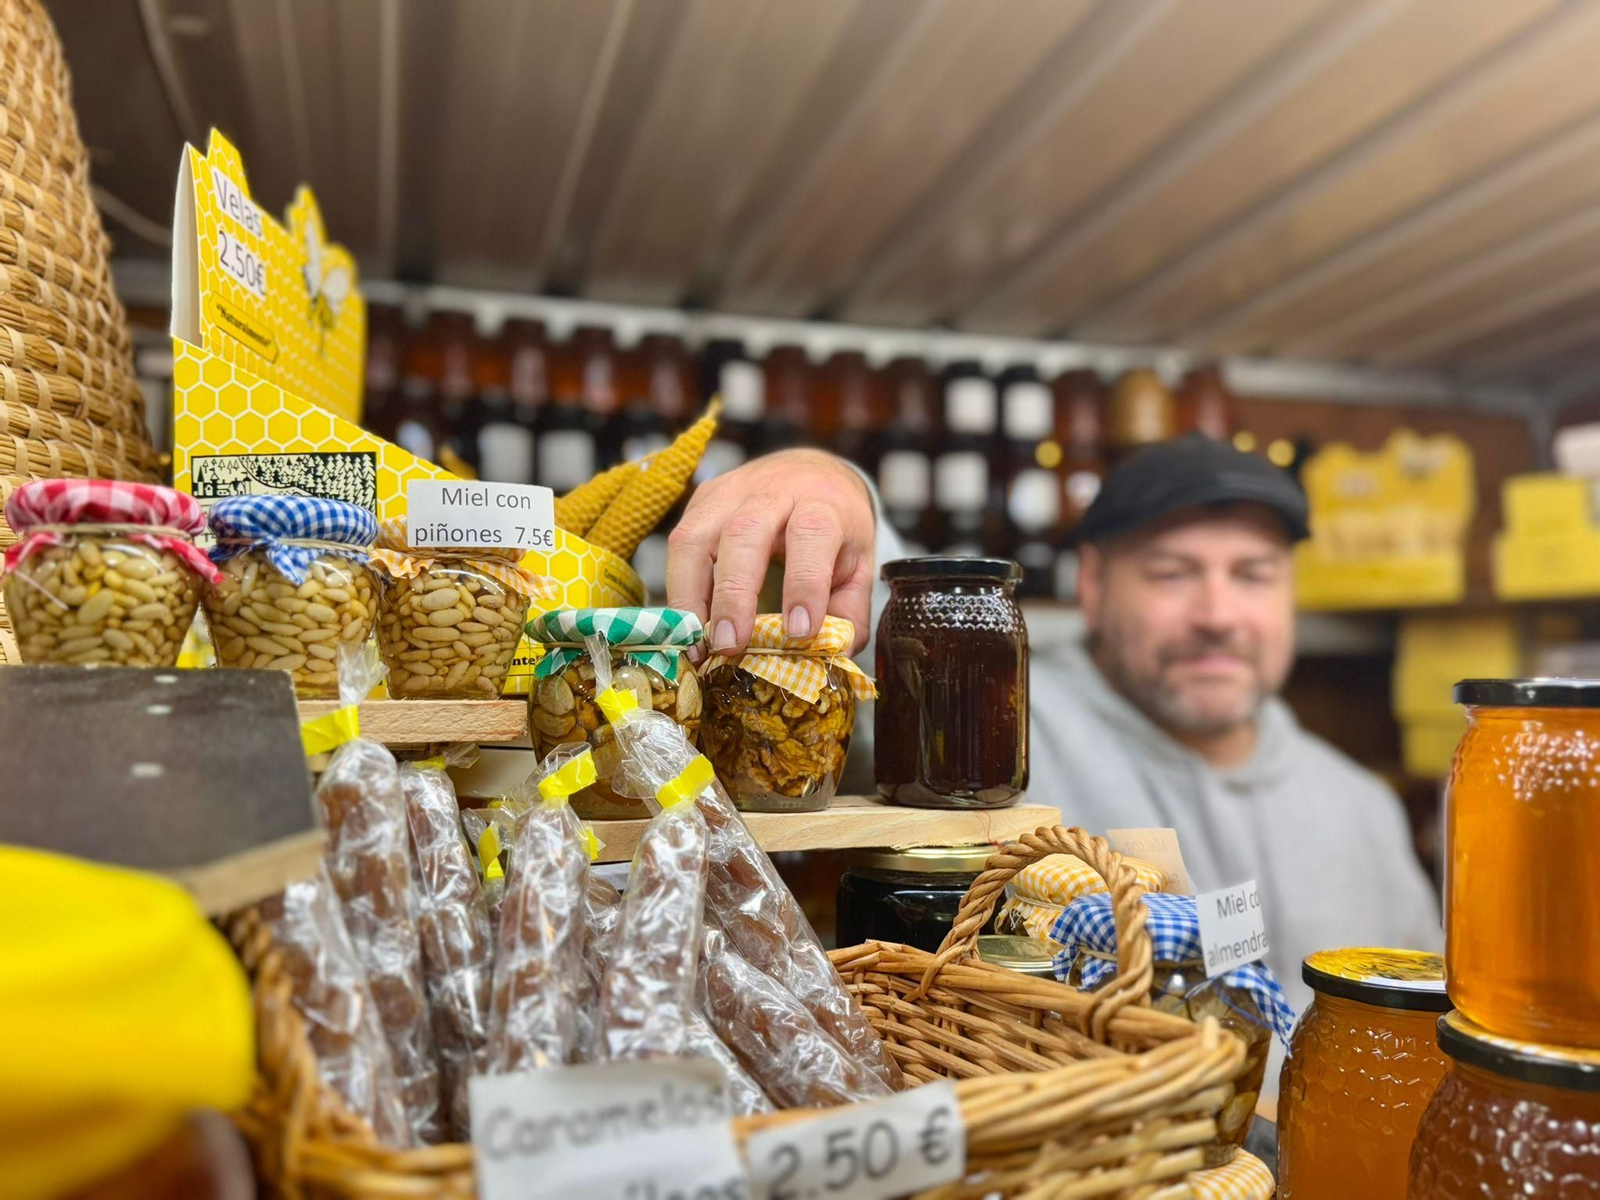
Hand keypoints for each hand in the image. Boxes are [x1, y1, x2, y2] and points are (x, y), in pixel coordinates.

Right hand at [667, 449, 875, 656]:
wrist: (811, 473)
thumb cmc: (835, 527)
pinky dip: (679, 588)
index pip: (813, 534)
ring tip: (699, 643)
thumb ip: (850, 613)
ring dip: (691, 595)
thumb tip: (832, 656)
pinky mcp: (701, 501)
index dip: (805, 583)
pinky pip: (680, 544)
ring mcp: (729, 493)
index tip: (799, 631)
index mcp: (823, 504)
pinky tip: (689, 624)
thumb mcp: (857, 566)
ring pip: (696, 536)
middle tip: (730, 645)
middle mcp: (773, 491)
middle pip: (745, 533)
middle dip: (734, 594)